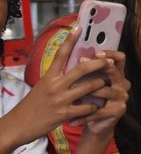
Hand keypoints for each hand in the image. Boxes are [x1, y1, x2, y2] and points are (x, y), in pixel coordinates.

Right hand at [6, 26, 112, 144]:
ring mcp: (60, 100)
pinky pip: (86, 108)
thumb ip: (56, 78)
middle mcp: (54, 85)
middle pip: (81, 68)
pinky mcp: (64, 114)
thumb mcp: (41, 87)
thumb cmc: (31, 106)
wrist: (17, 126)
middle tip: (110, 60)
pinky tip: (96, 107)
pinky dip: (94, 107)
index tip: (78, 27)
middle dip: (99, 63)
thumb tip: (69, 68)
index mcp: (48, 77)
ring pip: (88, 87)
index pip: (60, 54)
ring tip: (106, 83)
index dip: (70, 40)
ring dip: (100, 84)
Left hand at [79, 50, 129, 136]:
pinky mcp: (119, 111)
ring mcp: (122, 97)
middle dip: (98, 66)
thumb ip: (87, 70)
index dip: (110, 54)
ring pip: (105, 91)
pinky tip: (72, 119)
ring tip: (72, 93)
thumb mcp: (89, 83)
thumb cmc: (89, 100)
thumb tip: (74, 56)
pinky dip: (84, 115)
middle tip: (81, 62)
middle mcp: (123, 84)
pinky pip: (99, 111)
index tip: (96, 52)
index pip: (120, 58)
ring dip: (88, 91)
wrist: (96, 123)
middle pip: (114, 71)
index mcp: (117, 74)